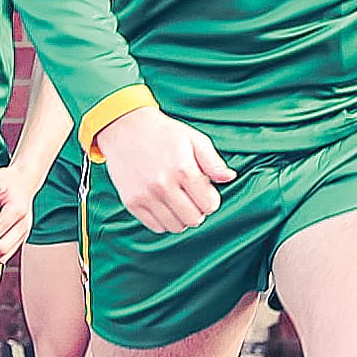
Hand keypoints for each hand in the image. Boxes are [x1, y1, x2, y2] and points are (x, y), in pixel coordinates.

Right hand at [96, 105, 236, 233]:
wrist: (126, 129)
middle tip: (192, 196)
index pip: (210, 205)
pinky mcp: (132, 202)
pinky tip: (163, 203)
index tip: (205, 190)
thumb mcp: (194, 139)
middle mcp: (163, 185)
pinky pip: (156, 227)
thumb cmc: (164, 134)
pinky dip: (164, 220)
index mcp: (183, 169)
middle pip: (194, 220)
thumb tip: (230, 177)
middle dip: (198, 210)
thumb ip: (214, 161)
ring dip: (181, 217)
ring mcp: (146, 196)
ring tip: (178, 200)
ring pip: (175, 227)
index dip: (211, 199)